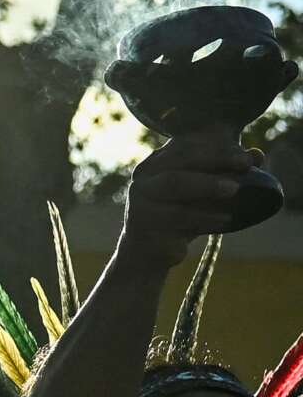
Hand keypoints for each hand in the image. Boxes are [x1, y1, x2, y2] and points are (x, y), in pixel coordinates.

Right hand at [118, 127, 258, 268]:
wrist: (147, 248)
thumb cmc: (177, 211)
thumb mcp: (200, 190)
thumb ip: (225, 170)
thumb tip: (256, 155)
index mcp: (156, 164)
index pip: (186, 149)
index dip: (217, 151)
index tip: (246, 158)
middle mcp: (143, 181)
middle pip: (178, 165)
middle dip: (212, 163)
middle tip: (244, 166)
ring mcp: (141, 204)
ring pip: (174, 186)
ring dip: (206, 186)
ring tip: (235, 191)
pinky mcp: (144, 228)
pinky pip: (176, 221)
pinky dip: (203, 219)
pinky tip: (225, 220)